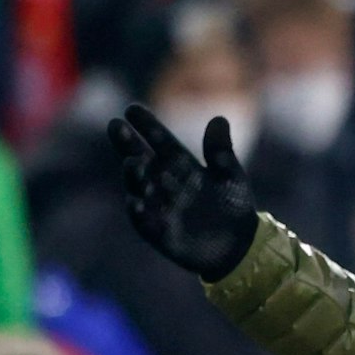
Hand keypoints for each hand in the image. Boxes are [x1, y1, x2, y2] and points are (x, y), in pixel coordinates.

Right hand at [108, 103, 257, 281]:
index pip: (159, 140)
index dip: (146, 126)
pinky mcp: (157, 230)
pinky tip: (135, 201)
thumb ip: (220, 151)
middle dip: (127, 143)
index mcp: (180, 164)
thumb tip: (219, 119)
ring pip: (138, 187)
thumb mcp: (230, 175)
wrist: (238, 244)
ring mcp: (157, 205)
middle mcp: (162, 181)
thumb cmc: (233, 205)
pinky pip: (143, 219)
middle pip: (140, 158)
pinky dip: (138, 211)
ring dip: (133, 175)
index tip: (132, 109)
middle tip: (115, 126)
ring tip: (133, 161)